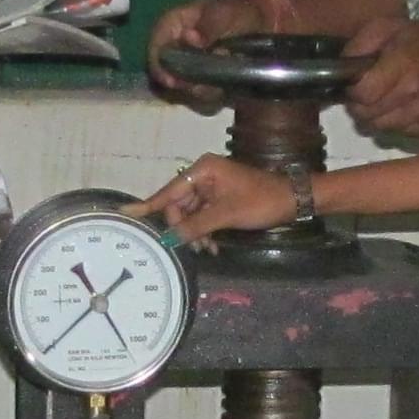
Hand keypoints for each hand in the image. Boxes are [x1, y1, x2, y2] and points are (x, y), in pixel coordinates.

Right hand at [129, 155, 295, 243]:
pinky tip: (213, 245)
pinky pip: (202, 215)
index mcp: (203, 170)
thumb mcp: (226, 215)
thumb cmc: (261, 201)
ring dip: (195, 232)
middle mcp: (203, 175)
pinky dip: (204, 230)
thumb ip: (196, 226)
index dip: (149, 205)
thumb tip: (170, 238)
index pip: (169, 192)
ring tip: (209, 248)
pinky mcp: (220, 198)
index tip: (126, 213)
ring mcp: (212, 186)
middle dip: (183, 228)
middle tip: (194, 247)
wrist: (292, 200)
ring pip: (190, 214)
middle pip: (178, 205)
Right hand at [146, 0, 296, 104]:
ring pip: (183, 87)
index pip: (155, 47)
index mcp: (173, 24)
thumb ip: (207, 26)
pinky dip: (211, 95)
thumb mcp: (225, 13)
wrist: (265, 20)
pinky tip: (225, 87)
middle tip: (206, 86)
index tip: (172, 82)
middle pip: (166, 73)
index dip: (159, 67)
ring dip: (201, 90)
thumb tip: (189, 39)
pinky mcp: (203, 77)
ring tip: (222, 82)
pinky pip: (199, 93)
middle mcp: (176, 46)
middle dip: (185, 84)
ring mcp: (189, 63)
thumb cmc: (240, 10)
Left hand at [340, 15, 418, 141]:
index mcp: (403, 62)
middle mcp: (415, 91)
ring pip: (381, 128)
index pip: (364, 93)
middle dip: (360, 106)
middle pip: (369, 115)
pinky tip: (400, 106)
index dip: (353, 91)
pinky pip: (399, 133)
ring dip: (375, 116)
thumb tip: (341, 70)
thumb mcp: (386, 27)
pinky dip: (394, 122)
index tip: (354, 84)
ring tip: (383, 99)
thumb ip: (359, 46)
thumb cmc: (418, 40)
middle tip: (365, 93)